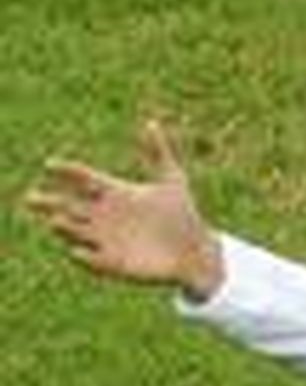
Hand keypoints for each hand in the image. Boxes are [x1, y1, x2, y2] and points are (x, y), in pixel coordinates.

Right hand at [24, 119, 223, 296]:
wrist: (195, 250)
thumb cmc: (182, 214)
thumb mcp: (172, 180)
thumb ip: (159, 152)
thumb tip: (151, 122)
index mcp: (115, 193)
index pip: (84, 178)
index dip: (67, 171)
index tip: (50, 164)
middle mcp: (105, 216)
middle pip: (69, 206)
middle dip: (49, 202)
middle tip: (31, 198)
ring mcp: (107, 240)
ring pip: (76, 232)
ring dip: (65, 227)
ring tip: (55, 220)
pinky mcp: (114, 263)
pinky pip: (94, 260)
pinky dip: (85, 256)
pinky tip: (77, 251)